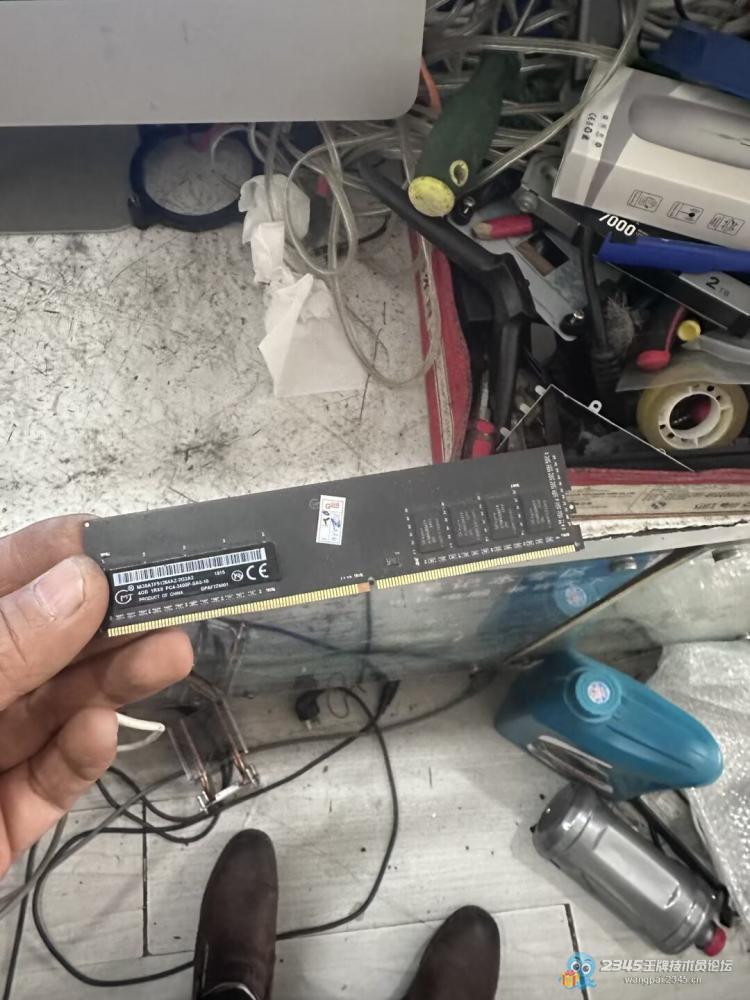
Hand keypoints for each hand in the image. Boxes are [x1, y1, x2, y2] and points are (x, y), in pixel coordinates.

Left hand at [0, 515, 192, 877]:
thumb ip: (2, 645)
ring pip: (55, 708)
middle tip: (175, 601)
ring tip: (172, 654)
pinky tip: (101, 731)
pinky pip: (48, 780)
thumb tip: (81, 580)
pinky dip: (80, 756)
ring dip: (113, 681)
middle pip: (42, 645)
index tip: (123, 541)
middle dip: (107, 622)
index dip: (59, 557)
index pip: (3, 583)